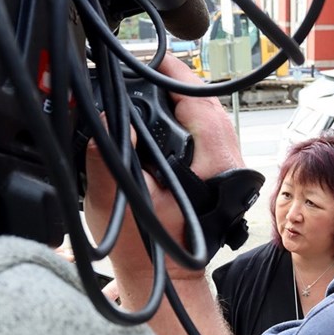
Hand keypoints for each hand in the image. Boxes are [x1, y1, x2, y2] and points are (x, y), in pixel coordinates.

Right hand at [82, 54, 244, 284]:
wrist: (164, 276)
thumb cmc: (143, 246)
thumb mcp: (114, 205)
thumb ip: (107, 163)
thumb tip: (108, 122)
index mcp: (209, 164)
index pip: (198, 102)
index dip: (173, 75)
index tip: (151, 58)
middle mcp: (225, 162)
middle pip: (206, 104)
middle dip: (176, 81)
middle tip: (147, 64)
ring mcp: (226, 167)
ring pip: (209, 117)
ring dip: (182, 98)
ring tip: (154, 81)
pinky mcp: (218, 172)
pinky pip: (206, 132)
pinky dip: (187, 117)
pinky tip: (166, 112)